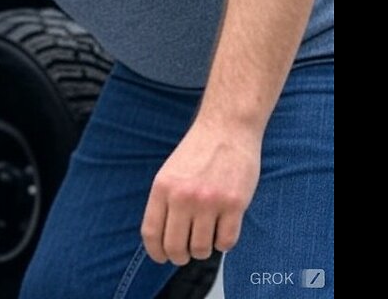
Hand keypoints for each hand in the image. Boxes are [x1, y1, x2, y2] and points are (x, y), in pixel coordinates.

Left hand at [141, 120, 261, 264]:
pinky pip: (227, 241)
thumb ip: (164, 202)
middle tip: (185, 255)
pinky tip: (222, 232)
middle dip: (179, 257)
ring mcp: (210, 202)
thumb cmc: (198, 151)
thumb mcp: (169, 173)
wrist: (227, 129)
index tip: (161, 258)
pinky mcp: (235, 204)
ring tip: (205, 240)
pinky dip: (223, 244)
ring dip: (202, 251)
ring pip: (201, 248)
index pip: (152, 233)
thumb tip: (162, 238)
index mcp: (162, 189)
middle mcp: (183, 197)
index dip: (156, 252)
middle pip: (175, 246)